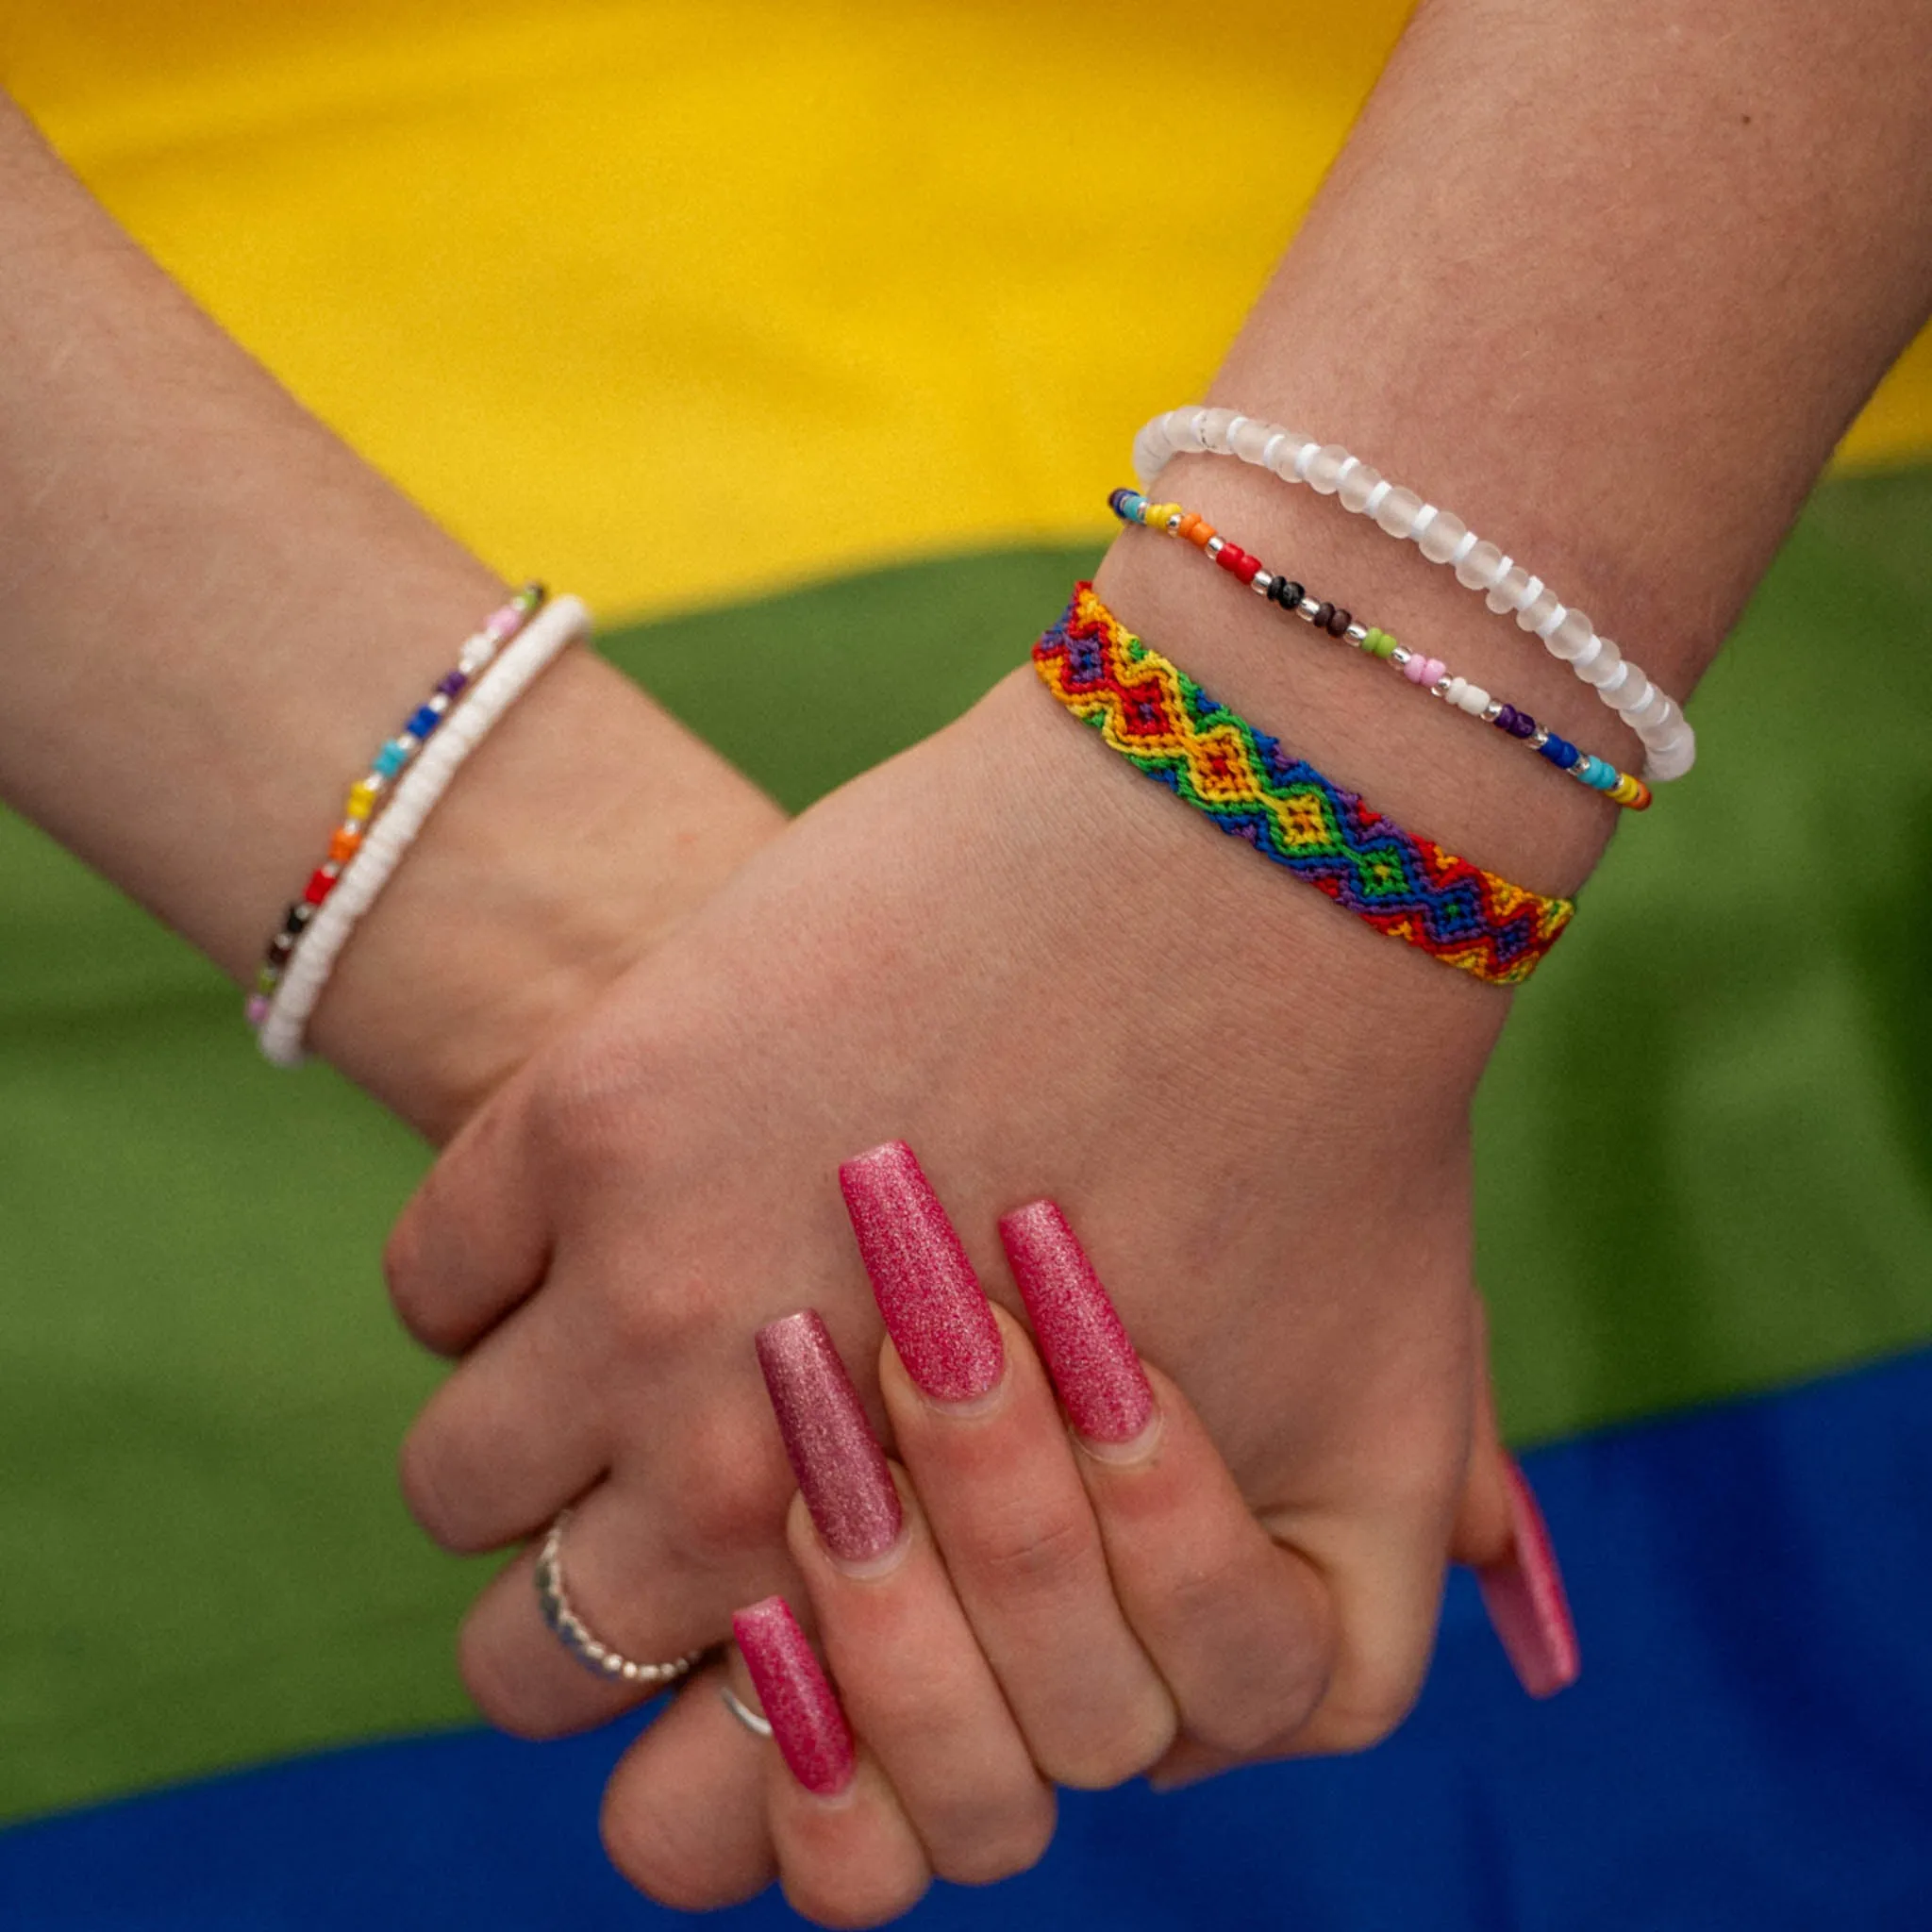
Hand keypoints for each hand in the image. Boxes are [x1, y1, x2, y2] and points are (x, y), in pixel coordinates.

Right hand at [385, 654, 1562, 1906]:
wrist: (1257, 855)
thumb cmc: (1338, 1167)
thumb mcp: (1385, 1487)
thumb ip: (1267, 1672)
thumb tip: (1136, 1755)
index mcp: (921, 1599)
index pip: (690, 1830)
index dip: (703, 1761)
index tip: (743, 1640)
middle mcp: (738, 1481)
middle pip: (531, 1664)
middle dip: (599, 1605)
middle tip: (687, 1489)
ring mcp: (645, 1287)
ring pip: (463, 1480)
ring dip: (538, 1431)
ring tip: (657, 1332)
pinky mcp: (593, 1109)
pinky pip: (437, 1277)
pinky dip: (501, 1265)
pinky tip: (624, 1208)